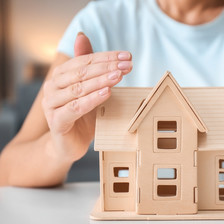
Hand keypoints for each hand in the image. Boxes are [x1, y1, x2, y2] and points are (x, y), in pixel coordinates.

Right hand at [42, 33, 132, 161]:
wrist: (69, 144)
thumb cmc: (82, 116)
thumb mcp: (89, 90)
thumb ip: (88, 67)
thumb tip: (81, 35)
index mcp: (61, 76)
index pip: (84, 61)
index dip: (106, 57)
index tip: (128, 56)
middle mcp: (53, 87)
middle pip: (81, 73)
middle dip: (107, 67)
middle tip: (128, 65)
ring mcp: (52, 104)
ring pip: (78, 89)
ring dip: (101, 81)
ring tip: (119, 76)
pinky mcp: (56, 122)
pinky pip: (75, 108)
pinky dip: (91, 100)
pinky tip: (106, 93)